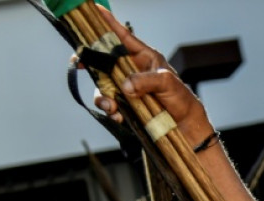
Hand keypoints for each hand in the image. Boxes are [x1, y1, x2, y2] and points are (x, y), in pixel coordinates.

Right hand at [91, 7, 213, 145]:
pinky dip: (110, 110)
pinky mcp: (124, 104)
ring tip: (112, 108)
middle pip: (104, 60)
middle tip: (79, 62)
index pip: (123, 36)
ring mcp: (126, 87)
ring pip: (103, 85)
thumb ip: (147, 80)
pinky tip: (118, 116)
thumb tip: (125, 86)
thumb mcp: (167, 83)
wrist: (184, 125)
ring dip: (103, 96)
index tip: (94, 9)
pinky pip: (109, 103)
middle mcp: (131, 69)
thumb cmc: (180, 97)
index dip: (109, 23)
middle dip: (90, 61)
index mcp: (143, 57)